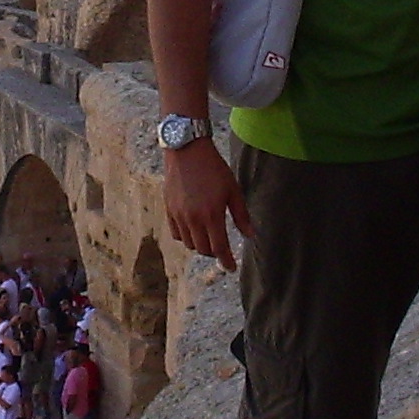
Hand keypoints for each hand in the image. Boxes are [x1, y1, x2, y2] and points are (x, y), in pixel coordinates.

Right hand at [163, 139, 250, 271]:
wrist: (186, 150)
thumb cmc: (213, 168)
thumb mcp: (233, 189)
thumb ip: (241, 214)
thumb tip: (250, 234)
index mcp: (211, 215)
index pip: (219, 248)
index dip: (226, 260)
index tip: (231, 268)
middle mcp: (193, 219)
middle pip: (203, 249)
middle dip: (214, 252)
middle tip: (222, 248)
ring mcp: (179, 215)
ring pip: (189, 243)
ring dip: (200, 245)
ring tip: (208, 237)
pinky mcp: (169, 209)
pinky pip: (176, 233)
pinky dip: (185, 237)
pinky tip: (193, 230)